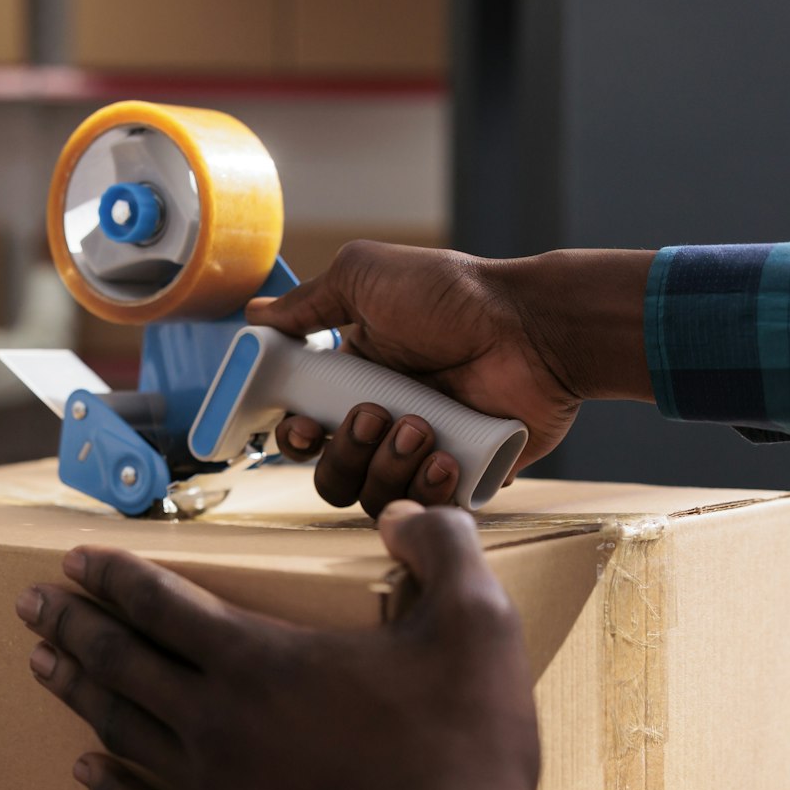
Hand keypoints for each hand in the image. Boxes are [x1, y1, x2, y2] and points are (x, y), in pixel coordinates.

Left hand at [15, 502, 539, 789]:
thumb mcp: (477, 622)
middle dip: (72, 624)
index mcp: (261, 660)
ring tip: (41, 666)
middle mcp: (218, 723)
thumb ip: (440, 547)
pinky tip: (86, 777)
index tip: (73, 560)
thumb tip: (405, 514)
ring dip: (77, 693)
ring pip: (122, 732)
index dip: (113, 576)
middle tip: (30, 603)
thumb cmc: (465, 748)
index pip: (161, 603)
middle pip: (122, 662)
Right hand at [249, 242, 654, 516]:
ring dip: (388, 465)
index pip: (306, 432)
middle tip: (374, 415)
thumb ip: (308, 303)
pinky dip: (429, 489)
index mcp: (357, 381)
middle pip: (333, 475)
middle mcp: (386, 422)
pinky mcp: (464, 479)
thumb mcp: (366, 278)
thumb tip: (257, 314)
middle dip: (345, 453)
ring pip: (374, 497)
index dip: (297, 438)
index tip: (305, 427)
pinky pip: (427, 511)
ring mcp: (424, 455)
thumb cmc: (453, 296)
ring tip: (422, 427)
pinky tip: (448, 456)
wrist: (532, 327)